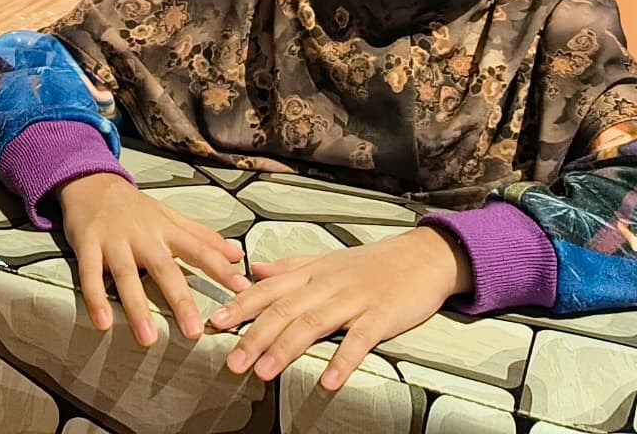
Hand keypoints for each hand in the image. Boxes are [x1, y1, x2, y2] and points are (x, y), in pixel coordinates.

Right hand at [55, 175, 245, 347]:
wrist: (91, 181)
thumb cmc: (134, 207)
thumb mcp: (170, 216)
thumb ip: (202, 237)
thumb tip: (237, 254)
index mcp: (165, 229)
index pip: (198, 249)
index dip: (219, 268)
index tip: (241, 290)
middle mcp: (142, 235)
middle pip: (163, 268)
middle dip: (180, 300)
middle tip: (194, 332)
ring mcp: (114, 240)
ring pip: (126, 275)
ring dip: (137, 307)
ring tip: (148, 338)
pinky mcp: (86, 244)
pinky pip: (89, 274)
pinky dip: (94, 298)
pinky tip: (102, 322)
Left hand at [209, 228, 463, 386]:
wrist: (422, 256)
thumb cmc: (371, 263)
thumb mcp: (326, 260)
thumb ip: (289, 268)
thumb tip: (253, 269)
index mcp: (311, 273)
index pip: (268, 289)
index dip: (240, 306)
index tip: (215, 323)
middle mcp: (326, 285)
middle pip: (284, 310)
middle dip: (254, 336)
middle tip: (232, 361)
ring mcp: (354, 300)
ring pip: (313, 324)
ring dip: (286, 349)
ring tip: (264, 372)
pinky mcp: (381, 316)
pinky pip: (359, 340)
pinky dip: (342, 361)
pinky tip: (328, 381)